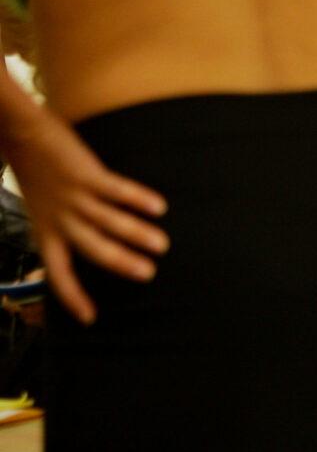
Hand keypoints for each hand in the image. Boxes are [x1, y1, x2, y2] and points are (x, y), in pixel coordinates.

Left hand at [4, 113, 167, 323]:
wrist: (19, 133)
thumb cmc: (36, 172)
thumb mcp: (41, 208)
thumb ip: (63, 225)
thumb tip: (98, 242)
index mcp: (46, 232)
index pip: (58, 273)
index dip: (73, 297)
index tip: (89, 318)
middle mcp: (61, 219)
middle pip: (94, 249)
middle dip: (122, 264)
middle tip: (147, 274)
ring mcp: (75, 197)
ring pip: (110, 222)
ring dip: (138, 235)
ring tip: (162, 244)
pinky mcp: (88, 175)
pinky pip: (117, 191)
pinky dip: (139, 199)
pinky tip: (159, 206)